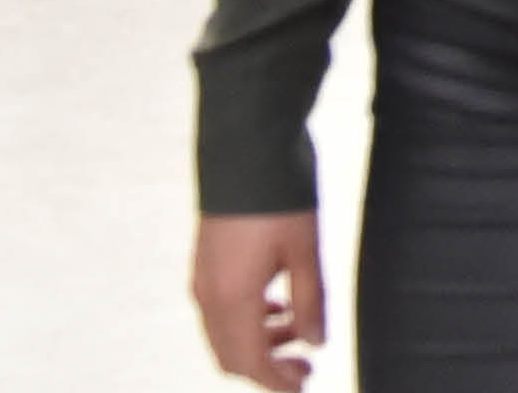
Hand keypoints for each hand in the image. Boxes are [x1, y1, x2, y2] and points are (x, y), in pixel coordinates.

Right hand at [189, 211, 324, 384]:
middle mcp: (209, 296)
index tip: (303, 384)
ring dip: (258, 342)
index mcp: (233, 299)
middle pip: (232, 355)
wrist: (246, 148)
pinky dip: (247, 320)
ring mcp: (202, 280)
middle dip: (267, 367)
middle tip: (305, 364)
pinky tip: (278, 304)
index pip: (251, 361)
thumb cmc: (280, 197)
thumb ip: (311, 301)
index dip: (276, 381)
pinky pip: (220, 311)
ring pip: (225, 334)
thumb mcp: (306, 250)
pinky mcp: (205, 264)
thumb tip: (315, 342)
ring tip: (297, 330)